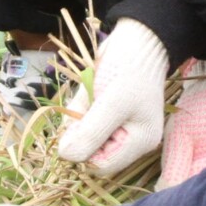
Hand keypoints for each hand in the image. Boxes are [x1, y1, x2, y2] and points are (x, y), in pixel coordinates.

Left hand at [57, 19, 169, 175]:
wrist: (138, 39)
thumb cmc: (130, 70)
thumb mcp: (111, 103)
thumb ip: (90, 132)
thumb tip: (66, 156)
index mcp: (139, 143)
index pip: (101, 166)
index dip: (83, 149)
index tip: (79, 122)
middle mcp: (131, 141)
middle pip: (91, 153)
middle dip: (80, 131)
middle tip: (85, 105)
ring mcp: (119, 128)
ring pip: (84, 137)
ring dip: (78, 118)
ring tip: (90, 95)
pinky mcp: (107, 115)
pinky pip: (84, 121)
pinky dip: (79, 109)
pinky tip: (90, 92)